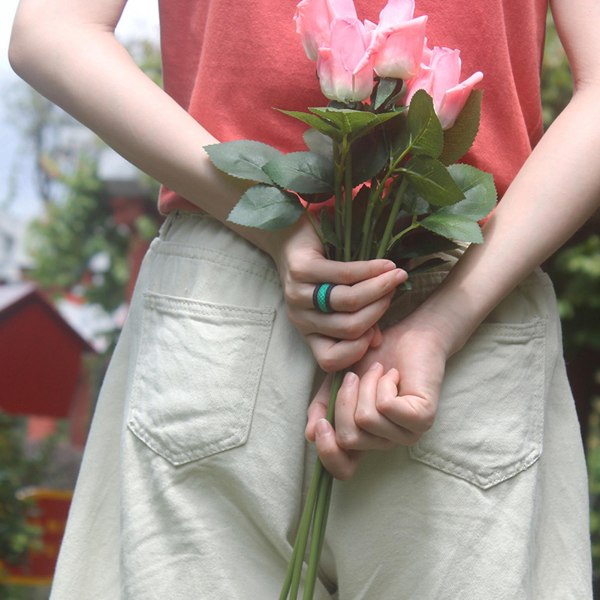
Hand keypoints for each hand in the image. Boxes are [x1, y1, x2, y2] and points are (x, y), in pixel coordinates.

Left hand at [271, 217, 406, 371]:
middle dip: (379, 310)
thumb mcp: (340, 303)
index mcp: (308, 333)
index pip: (329, 360)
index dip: (357, 351)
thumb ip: (358, 323)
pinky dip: (371, 270)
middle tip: (394, 291)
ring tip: (395, 276)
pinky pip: (344, 275)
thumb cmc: (323, 271)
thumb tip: (376, 342)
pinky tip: (386, 265)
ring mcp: (297, 294)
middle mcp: (299, 317)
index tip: (376, 331)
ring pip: (348, 302)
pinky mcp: (301, 269)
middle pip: (348, 327)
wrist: (290, 235)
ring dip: (379, 289)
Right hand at [305, 312, 451, 478]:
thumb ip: (322, 407)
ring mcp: (407, 433)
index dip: (328, 453)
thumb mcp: (336, 383)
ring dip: (365, 386)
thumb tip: (311, 434)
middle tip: (355, 375)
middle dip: (344, 399)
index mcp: (365, 438)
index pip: (344, 470)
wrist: (407, 335)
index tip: (322, 423)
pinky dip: (383, 384)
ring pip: (366, 420)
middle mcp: (386, 441)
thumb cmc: (372, 358)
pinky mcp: (423, 418)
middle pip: (348, 438)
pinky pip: (386, 408)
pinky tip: (394, 375)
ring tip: (378, 370)